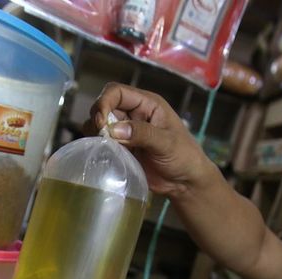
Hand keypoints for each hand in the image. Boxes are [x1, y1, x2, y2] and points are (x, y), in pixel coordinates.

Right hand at [88, 83, 218, 198]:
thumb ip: (142, 134)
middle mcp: (134, 114)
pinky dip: (99, 148)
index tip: (100, 122)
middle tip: (101, 138)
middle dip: (97, 120)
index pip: (117, 92)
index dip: (104, 102)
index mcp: (147, 104)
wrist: (185, 183)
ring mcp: (126, 132)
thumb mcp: (166, 143)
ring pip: (100, 125)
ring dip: (96, 135)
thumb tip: (113, 130)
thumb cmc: (184, 157)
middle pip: (104, 107)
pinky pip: (103, 143)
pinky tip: (104, 156)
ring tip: (103, 148)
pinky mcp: (122, 149)